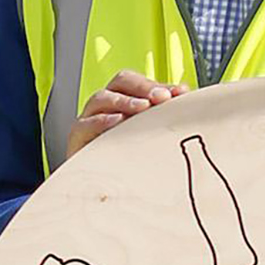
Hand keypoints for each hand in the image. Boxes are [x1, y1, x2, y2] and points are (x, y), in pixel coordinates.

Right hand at [66, 70, 188, 159]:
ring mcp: (90, 118)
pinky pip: (85, 123)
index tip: (180, 92)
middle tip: (162, 98)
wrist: (96, 182)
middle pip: (122, 81)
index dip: (160, 84)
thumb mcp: (145, 134)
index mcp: (124, 99)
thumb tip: (186, 101)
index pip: (141, 82)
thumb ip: (162, 117)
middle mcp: (107, 104)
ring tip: (143, 107)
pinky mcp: (78, 137)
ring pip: (102, 98)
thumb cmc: (123, 155)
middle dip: (143, 87)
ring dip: (125, 101)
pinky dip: (101, 121)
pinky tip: (117, 121)